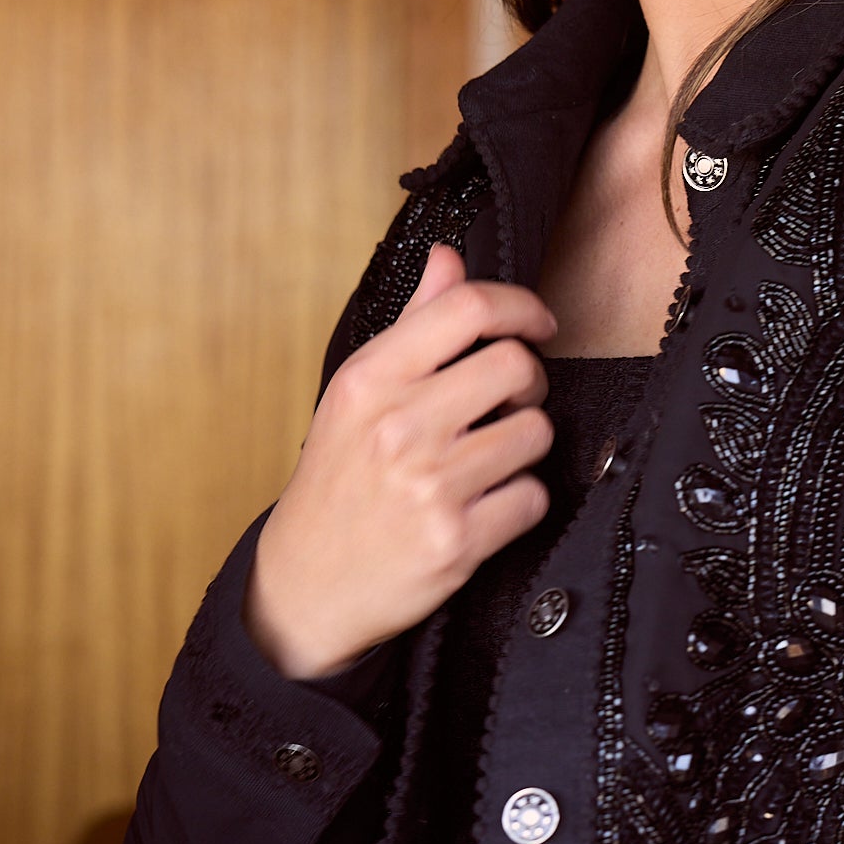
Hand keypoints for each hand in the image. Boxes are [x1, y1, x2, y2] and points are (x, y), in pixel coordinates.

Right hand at [245, 245, 556, 679]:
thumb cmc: (337, 482)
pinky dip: (522, 500)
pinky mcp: (458, 541)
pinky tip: (488, 504)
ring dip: (525, 444)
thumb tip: (449, 257)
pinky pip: (534, 496)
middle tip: (508, 402)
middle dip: (528, 382)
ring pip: (535, 432)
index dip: (520, 307)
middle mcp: (399, 426)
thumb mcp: (356, 396)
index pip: (468, 308)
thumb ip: (412, 327)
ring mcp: (430, 485)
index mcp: (370, 379)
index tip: (537, 324)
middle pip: (516, 365)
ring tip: (490, 458)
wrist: (306, 586)